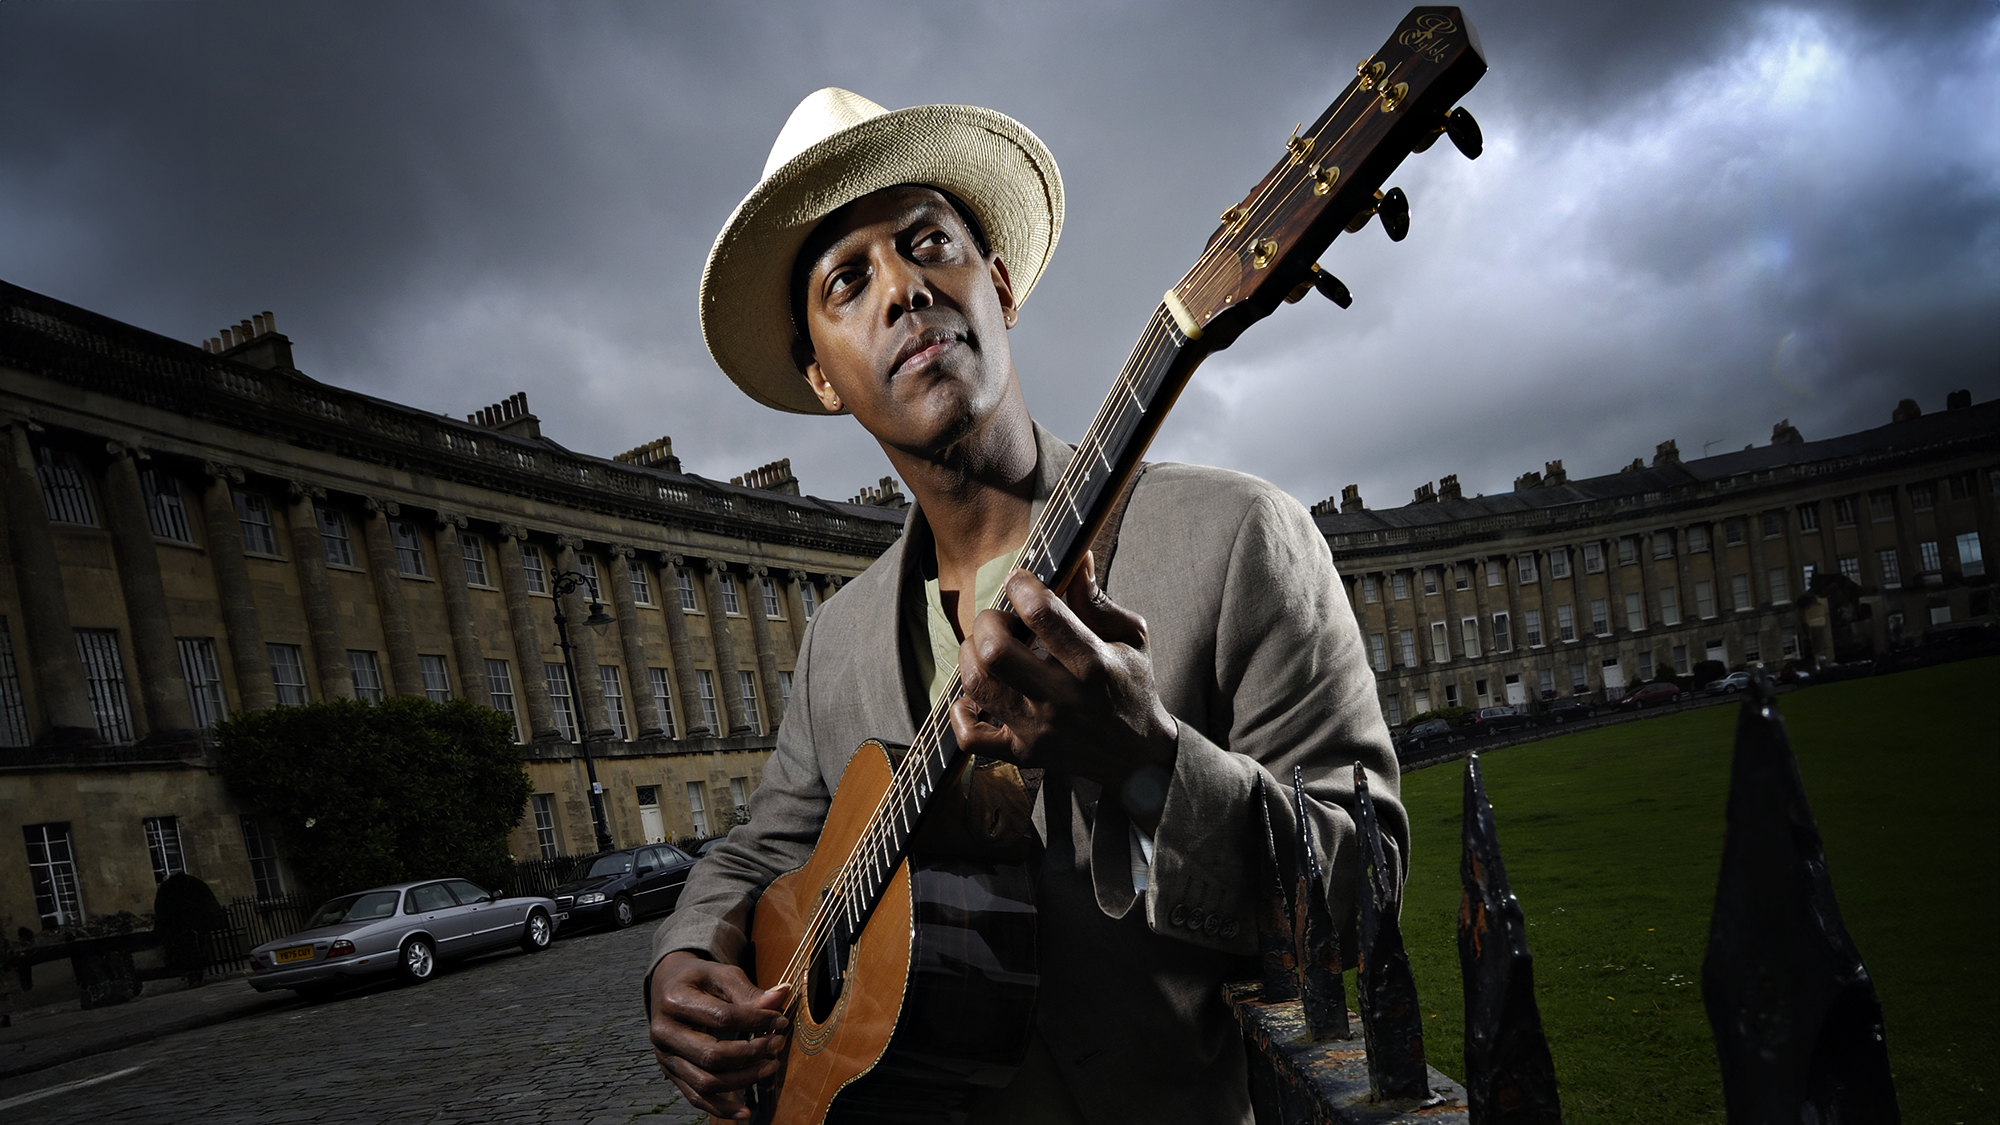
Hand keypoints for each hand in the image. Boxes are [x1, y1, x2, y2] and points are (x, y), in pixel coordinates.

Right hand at [648, 950, 791, 1119]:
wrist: (667, 987)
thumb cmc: (699, 980)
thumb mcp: (721, 975)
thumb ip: (748, 991)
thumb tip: (780, 997)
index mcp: (674, 1000)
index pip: (722, 1018)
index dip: (756, 1021)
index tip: (781, 1021)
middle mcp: (664, 1032)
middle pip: (712, 1055)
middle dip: (751, 1053)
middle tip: (777, 1044)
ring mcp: (665, 1057)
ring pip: (705, 1082)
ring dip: (743, 1080)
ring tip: (770, 1067)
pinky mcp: (671, 1073)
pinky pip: (696, 1097)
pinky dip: (721, 1108)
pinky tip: (746, 1112)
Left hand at [951, 552, 1178, 827]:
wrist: (1136, 756)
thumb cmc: (1131, 686)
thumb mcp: (1130, 637)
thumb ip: (1096, 600)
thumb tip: (1077, 557)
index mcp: (1094, 664)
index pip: (1042, 614)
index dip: (1021, 586)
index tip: (1020, 581)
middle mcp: (1062, 699)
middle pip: (995, 651)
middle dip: (989, 621)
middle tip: (1002, 620)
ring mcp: (1038, 730)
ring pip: (977, 685)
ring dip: (971, 656)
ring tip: (987, 649)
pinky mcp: (1022, 754)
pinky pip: (971, 737)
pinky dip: (961, 712)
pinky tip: (975, 695)